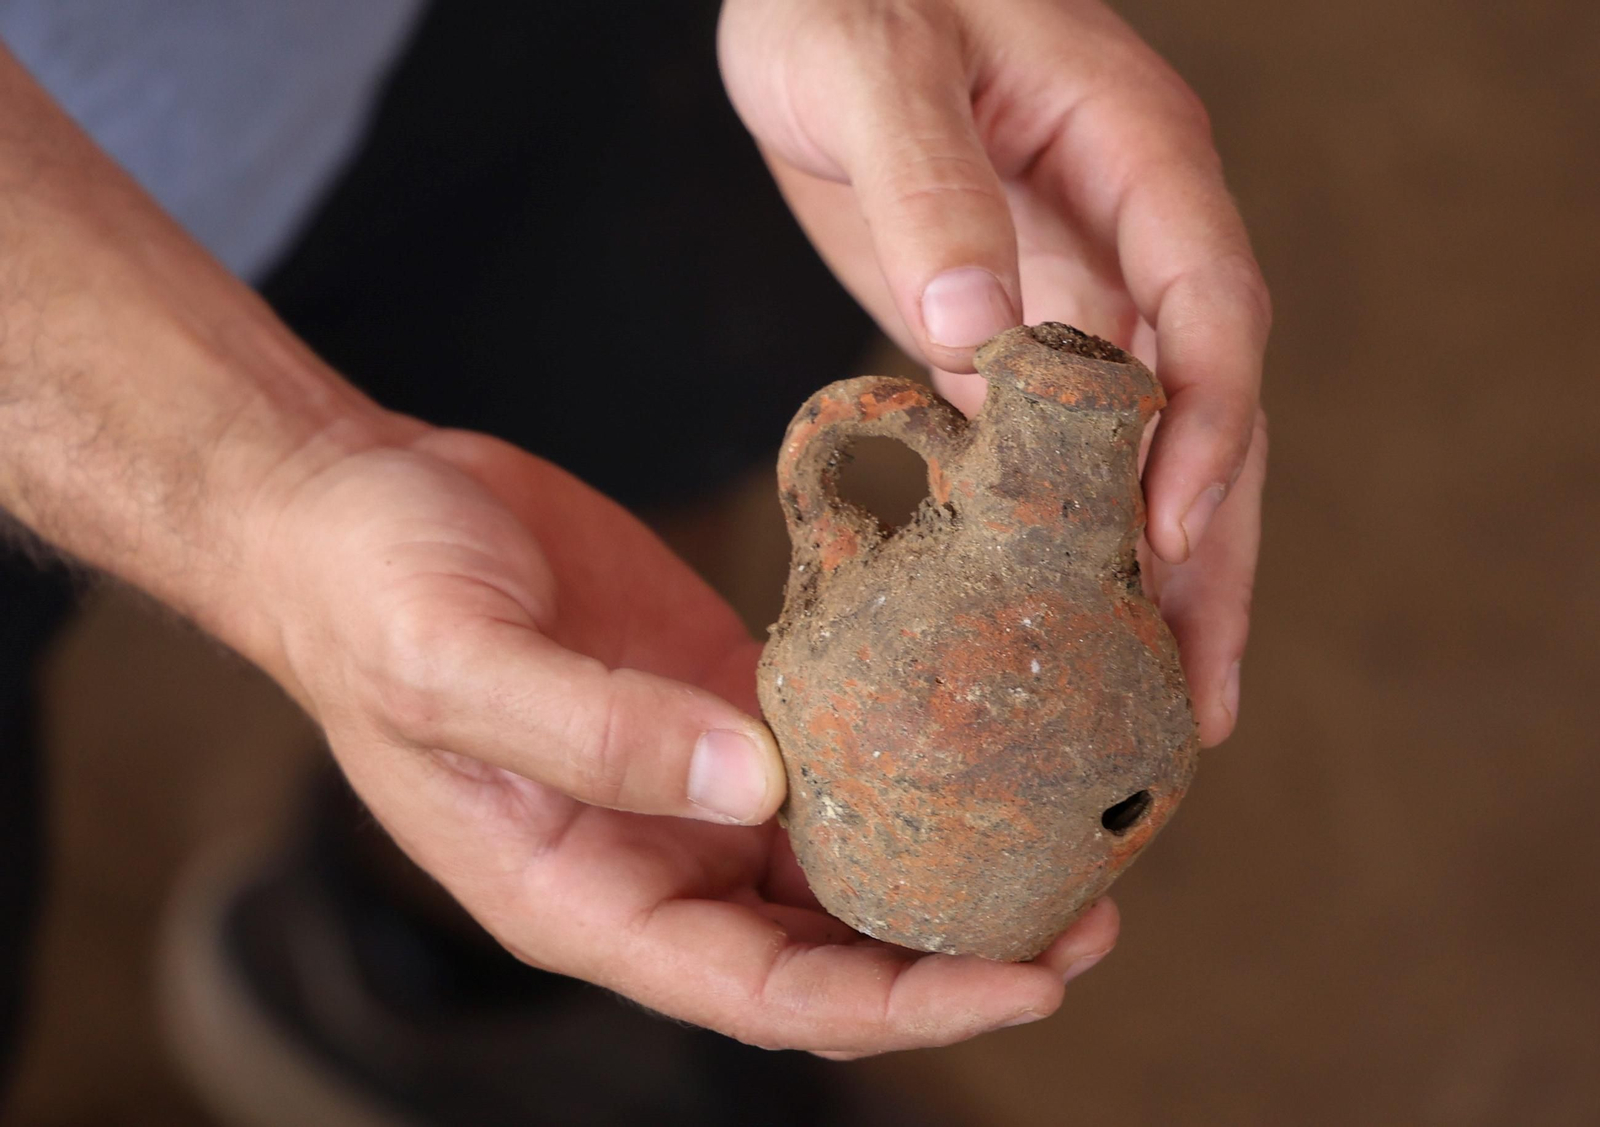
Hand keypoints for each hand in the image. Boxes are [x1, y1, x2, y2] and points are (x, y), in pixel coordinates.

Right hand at [240, 426, 1118, 1055]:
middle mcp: (653, 859)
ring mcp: (692, 782)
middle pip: (831, 947)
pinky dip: (913, 759)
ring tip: (1073, 836)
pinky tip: (989, 733)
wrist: (356, 503)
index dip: (899, 1004)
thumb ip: (594, 734)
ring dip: (954, 862)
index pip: (767, 991)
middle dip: (960, 953)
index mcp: (585, 896)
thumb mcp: (455, 662)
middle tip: (1090, 921)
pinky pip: (833, 751)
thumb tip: (755, 787)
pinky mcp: (720, 701)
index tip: (1026, 984)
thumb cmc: (371, 594)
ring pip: (846, 859)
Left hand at [720, 0, 1270, 742]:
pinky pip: (1051, 447)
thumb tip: (977, 333)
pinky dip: (1065, 536)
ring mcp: (1068, 287)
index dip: (1207, 425)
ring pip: (1137, 448)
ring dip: (1152, 572)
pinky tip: (1056, 622)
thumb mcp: (876, 67)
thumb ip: (927, 184)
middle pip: (1203, 410)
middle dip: (1211, 552)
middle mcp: (1124, 234)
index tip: (1171, 533)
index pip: (1211, 308)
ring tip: (1153, 703)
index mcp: (1133, 156)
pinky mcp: (999, 329)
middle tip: (1203, 697)